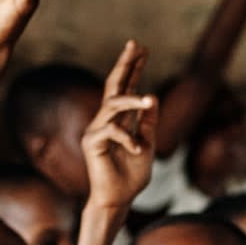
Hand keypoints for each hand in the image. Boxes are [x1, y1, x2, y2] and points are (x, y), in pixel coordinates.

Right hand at [81, 41, 158, 212]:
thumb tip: (153, 97)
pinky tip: (138, 149)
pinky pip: (112, 131)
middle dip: (126, 64)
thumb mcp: (148, 145)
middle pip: (114, 85)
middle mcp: (106, 120)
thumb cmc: (131, 176)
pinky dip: (128, 139)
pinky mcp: (92, 142)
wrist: (119, 199)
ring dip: (133, 100)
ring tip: (149, 99)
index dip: (134, 68)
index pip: (126, 88)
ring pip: (113, 104)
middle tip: (135, 45)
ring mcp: (96, 129)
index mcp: (120, 120)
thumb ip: (149, 123)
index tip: (142, 49)